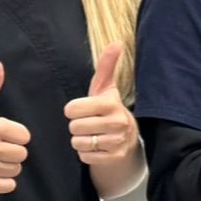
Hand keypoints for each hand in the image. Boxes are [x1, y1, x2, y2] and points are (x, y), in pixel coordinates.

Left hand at [65, 43, 137, 167]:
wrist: (127, 139)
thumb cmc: (109, 110)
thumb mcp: (106, 88)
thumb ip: (107, 65)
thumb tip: (116, 43)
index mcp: (111, 104)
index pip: (73, 109)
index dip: (73, 110)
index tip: (82, 110)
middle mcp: (116, 123)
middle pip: (74, 127)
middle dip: (77, 126)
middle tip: (88, 124)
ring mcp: (116, 142)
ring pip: (78, 143)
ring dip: (80, 141)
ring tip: (91, 135)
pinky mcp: (113, 158)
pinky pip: (85, 157)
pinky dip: (87, 154)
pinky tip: (96, 147)